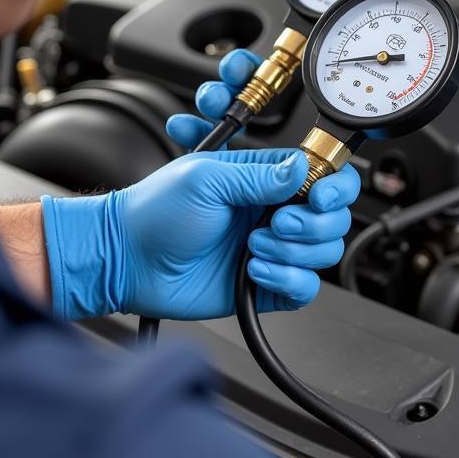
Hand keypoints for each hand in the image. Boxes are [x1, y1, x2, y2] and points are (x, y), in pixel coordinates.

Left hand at [41, 48, 360, 320]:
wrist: (126, 260)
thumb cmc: (154, 212)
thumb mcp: (206, 179)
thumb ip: (259, 174)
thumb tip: (302, 168)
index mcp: (264, 180)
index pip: (323, 178)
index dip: (333, 188)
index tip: (319, 197)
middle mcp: (273, 213)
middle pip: (333, 219)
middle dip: (313, 224)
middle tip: (277, 223)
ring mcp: (271, 249)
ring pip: (323, 254)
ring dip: (295, 253)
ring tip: (254, 248)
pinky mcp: (264, 285)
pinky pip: (304, 289)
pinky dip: (288, 280)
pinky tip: (256, 272)